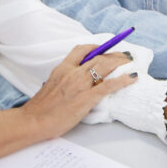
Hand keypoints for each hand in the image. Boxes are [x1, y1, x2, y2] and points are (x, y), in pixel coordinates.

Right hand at [21, 44, 135, 139]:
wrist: (34, 121)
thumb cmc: (40, 108)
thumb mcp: (51, 85)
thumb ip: (64, 79)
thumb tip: (76, 80)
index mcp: (62, 68)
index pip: (81, 49)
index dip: (96, 47)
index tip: (105, 48)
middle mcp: (73, 72)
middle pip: (98, 57)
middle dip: (114, 54)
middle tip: (125, 56)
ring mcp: (80, 84)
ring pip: (105, 66)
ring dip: (121, 63)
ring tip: (130, 63)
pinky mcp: (87, 98)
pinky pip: (109, 85)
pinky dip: (123, 79)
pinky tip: (132, 77)